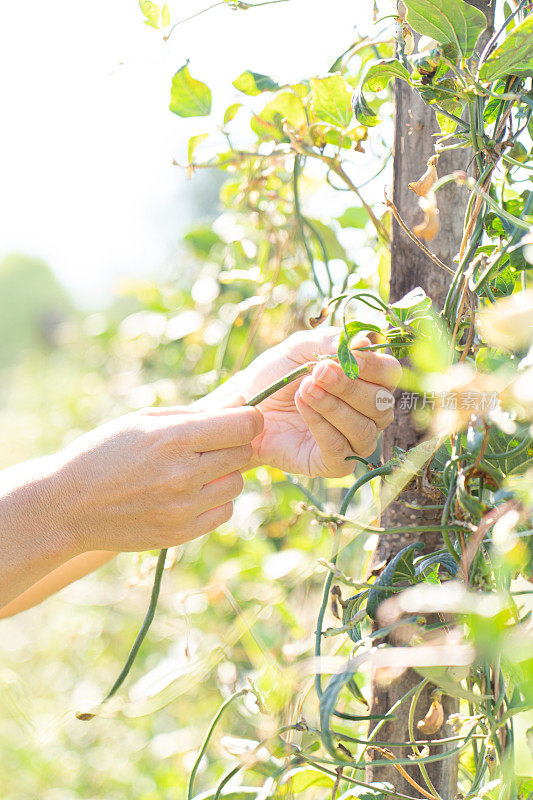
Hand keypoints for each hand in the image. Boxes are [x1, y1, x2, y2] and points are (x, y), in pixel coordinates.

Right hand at [53, 405, 262, 552]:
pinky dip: (214, 501)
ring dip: (223, 474)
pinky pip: (223, 511)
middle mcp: (183, 475)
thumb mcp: (143, 421)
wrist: (69, 505)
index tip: (238, 420)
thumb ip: (194, 414)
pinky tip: (188, 493)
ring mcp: (183, 508)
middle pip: (243, 453)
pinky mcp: (181, 533)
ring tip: (193, 470)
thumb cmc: (106, 453)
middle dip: (232, 444)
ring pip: (236, 484)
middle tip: (208, 445)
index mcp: (173, 439)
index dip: (248, 420)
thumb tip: (240, 405)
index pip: (245, 426)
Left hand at [236, 327, 400, 477]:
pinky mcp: (334, 464)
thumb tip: (363, 343)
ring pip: (364, 429)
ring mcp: (353, 441)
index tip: (348, 356)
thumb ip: (330, 342)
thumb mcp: (300, 348)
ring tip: (305, 389)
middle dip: (350, 386)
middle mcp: (368, 413)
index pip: (390, 374)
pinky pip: (341, 449)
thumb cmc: (277, 375)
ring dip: (334, 406)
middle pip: (381, 403)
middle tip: (318, 372)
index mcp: (367, 381)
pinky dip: (322, 425)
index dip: (374, 366)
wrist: (245, 406)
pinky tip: (303, 405)